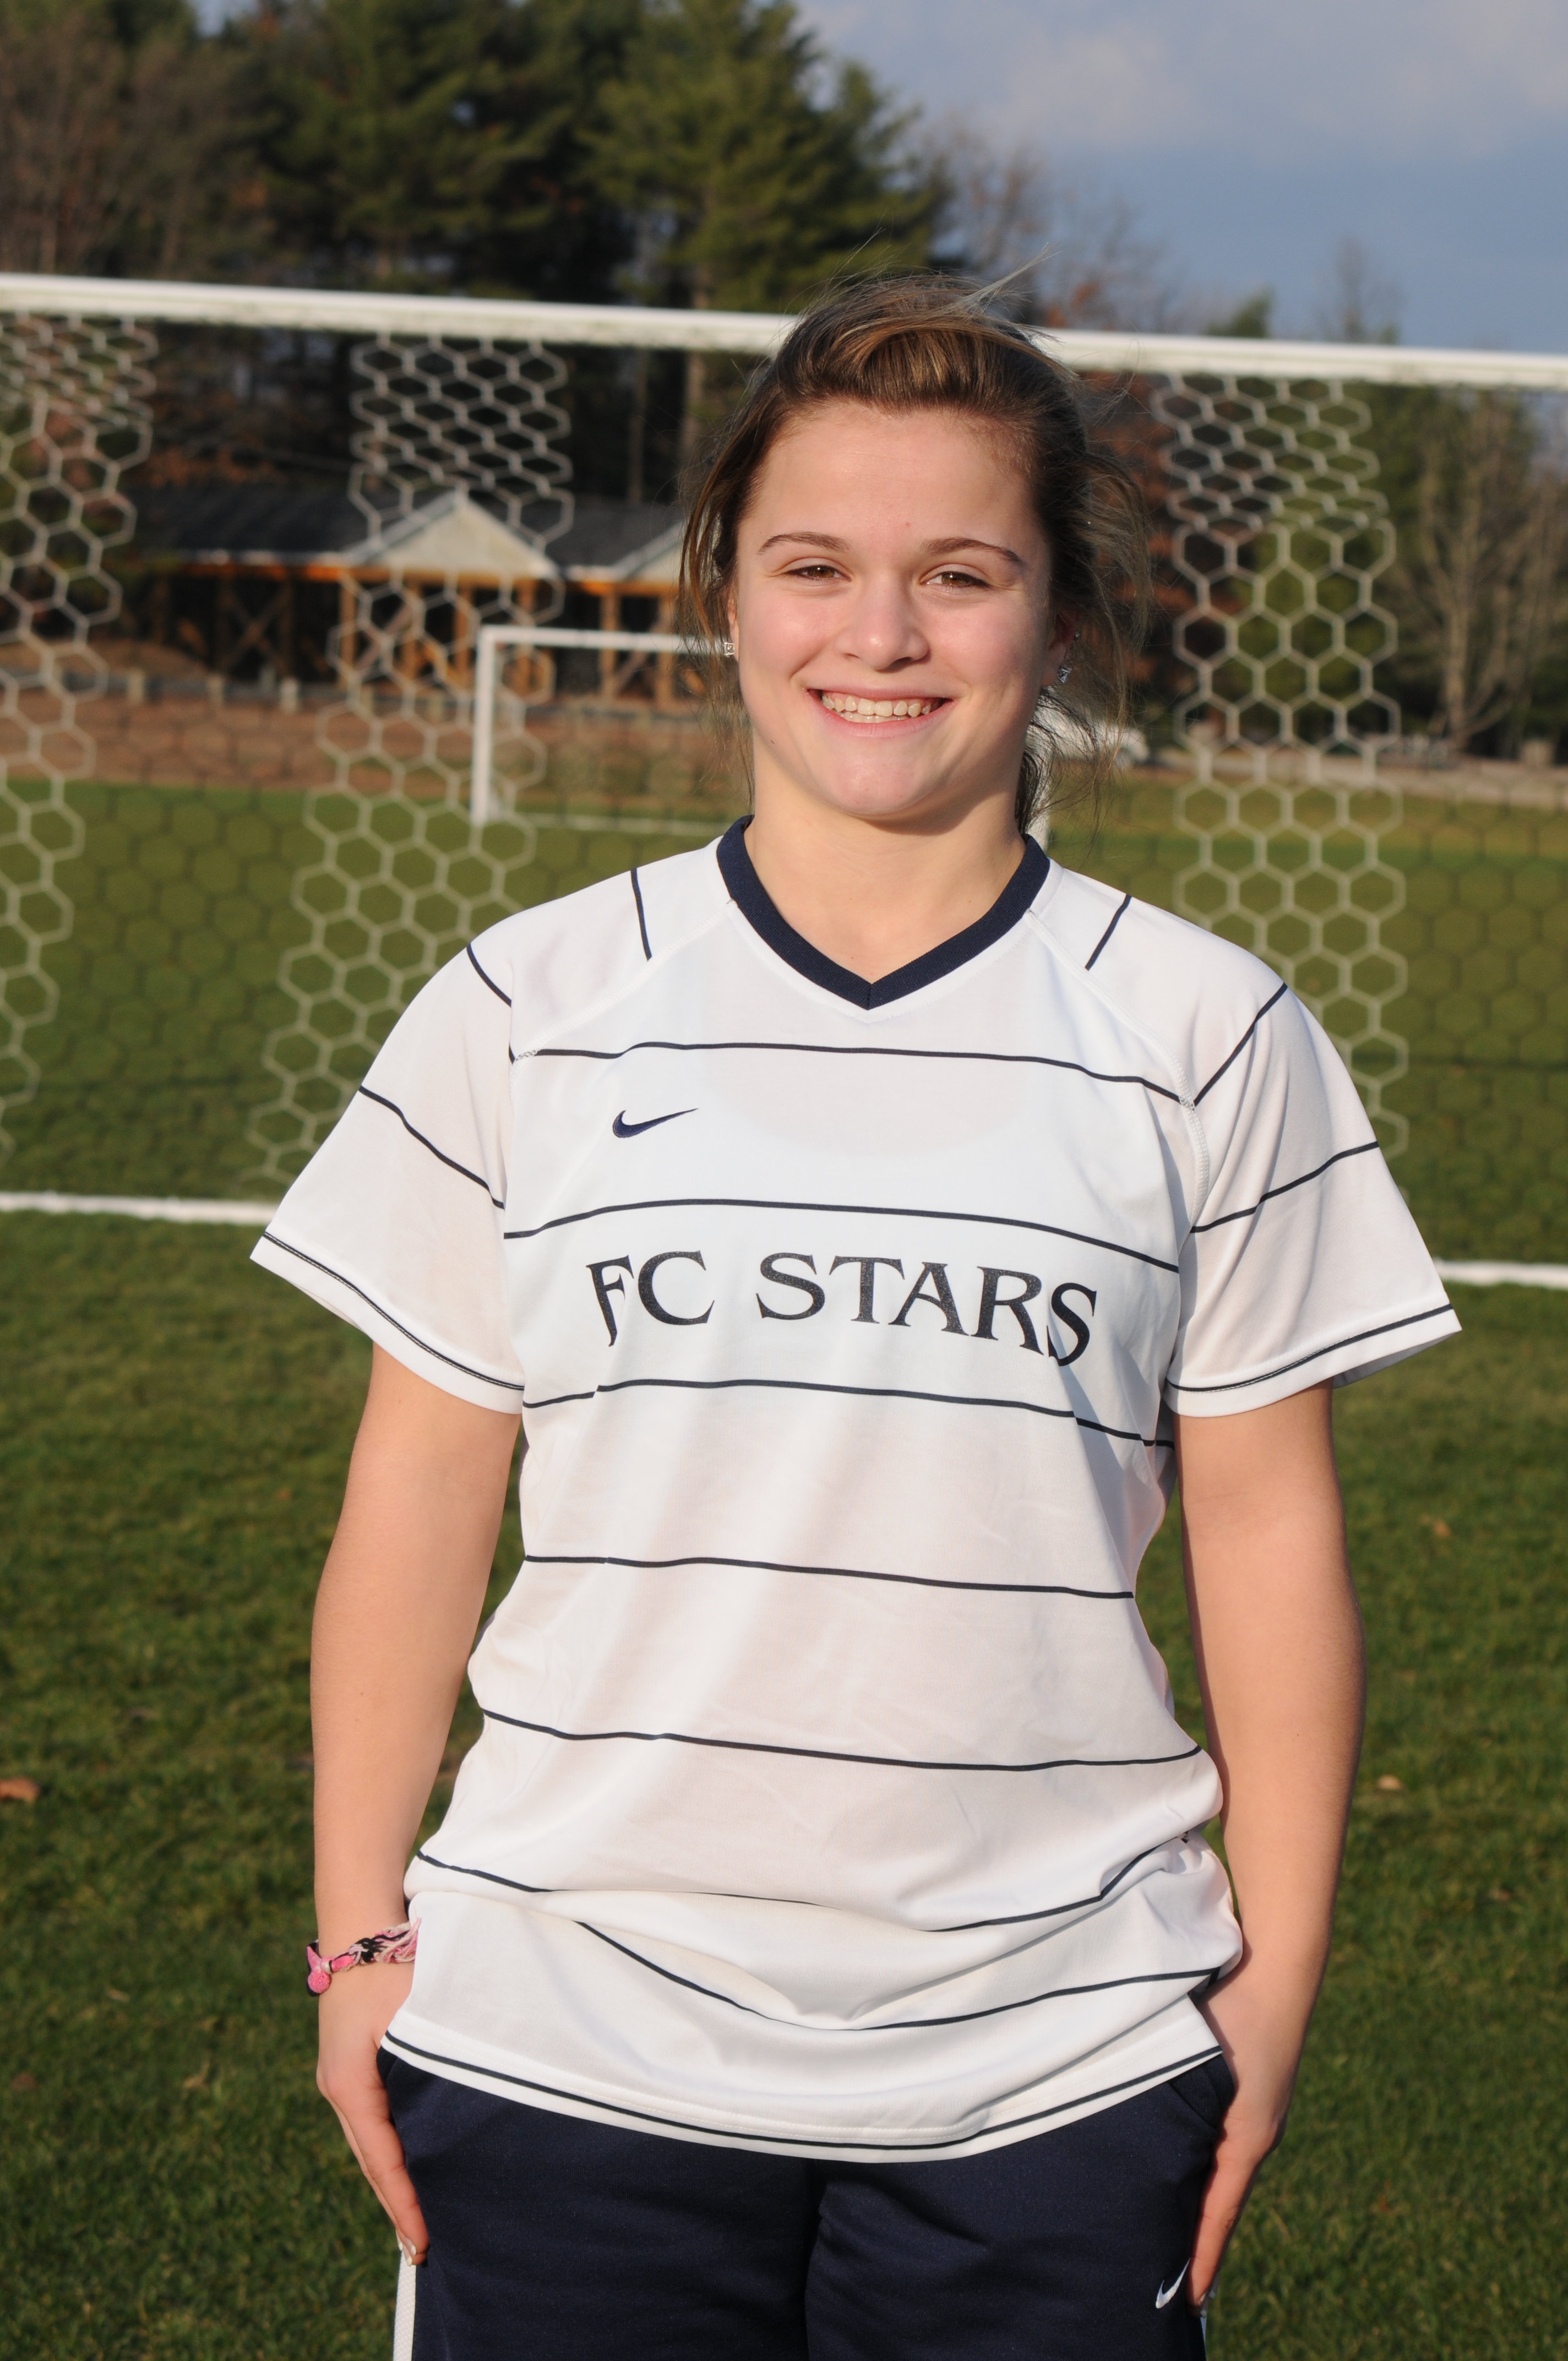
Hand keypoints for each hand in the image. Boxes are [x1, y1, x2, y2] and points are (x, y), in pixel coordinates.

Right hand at [315, 1962, 426, 2262]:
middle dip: (397, 2205)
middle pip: (371, 2161)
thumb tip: (454, 2116)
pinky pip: (373, 2120)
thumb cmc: (393, 1962)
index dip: (405, 2203)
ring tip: (419, 2221)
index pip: (382, 2160)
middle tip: (423, 2251)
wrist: (360, 1920)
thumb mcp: (414, 2017)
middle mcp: (339, 2087)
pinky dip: (391, 2149)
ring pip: (370, 2143)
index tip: (423, 2242)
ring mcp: (341, 2077)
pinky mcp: (350, 2064)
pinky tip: (409, 2164)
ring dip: (393, 2180)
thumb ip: (429, 2066)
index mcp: (350, 2084)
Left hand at [1187, 1960, 1305, 2305]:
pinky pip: (1221, 2137)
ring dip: (1192, 2193)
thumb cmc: (1237, 2009)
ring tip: (1161, 2226)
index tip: (1190, 2300)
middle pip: (1216, 2195)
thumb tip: (1142, 2150)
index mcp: (1247, 2137)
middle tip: (1160, 2271)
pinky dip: (1200, 2158)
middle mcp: (1255, 2131)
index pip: (1218, 2213)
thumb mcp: (1203, 2067)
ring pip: (1216, 2164)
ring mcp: (1255, 2110)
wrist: (1277, 1960)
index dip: (1202, 2256)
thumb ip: (1173, 2106)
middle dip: (1190, 2232)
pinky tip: (1177, 2160)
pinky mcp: (1249, 2089)